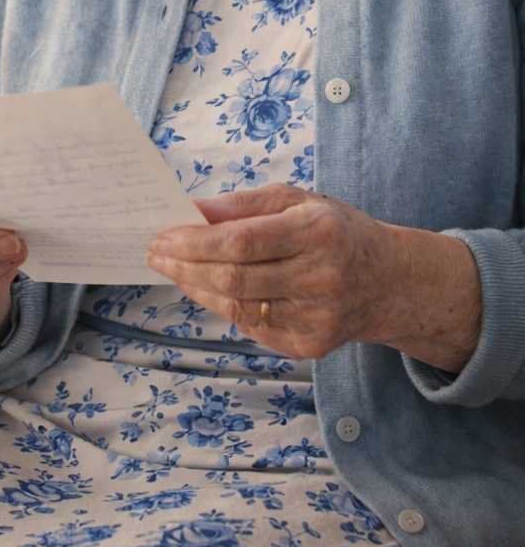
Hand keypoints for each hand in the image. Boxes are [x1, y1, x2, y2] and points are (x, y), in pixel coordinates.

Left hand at [147, 183, 481, 369]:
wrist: (389, 282)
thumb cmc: (336, 232)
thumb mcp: (298, 200)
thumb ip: (244, 204)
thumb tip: (192, 210)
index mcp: (317, 233)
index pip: (242, 241)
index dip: (195, 241)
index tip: (163, 235)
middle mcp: (321, 278)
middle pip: (233, 279)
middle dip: (185, 266)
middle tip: (156, 254)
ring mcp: (317, 318)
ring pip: (237, 308)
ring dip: (196, 288)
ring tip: (174, 270)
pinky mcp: (311, 346)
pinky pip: (251, 328)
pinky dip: (222, 308)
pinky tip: (207, 290)